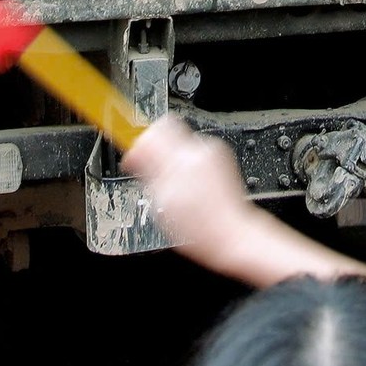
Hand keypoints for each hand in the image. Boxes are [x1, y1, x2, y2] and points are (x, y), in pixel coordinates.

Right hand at [123, 117, 256, 266]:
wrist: (231, 235)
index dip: (139, 144)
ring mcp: (214, 154)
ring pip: (180, 146)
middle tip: (151, 178)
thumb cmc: (198, 227)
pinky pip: (195, 156)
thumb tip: (134, 152)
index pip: (155, 130)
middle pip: (168, 134)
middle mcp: (201, 150)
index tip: (134, 160)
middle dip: (155, 154)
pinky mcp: (222, 160)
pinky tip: (188, 190)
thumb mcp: (161, 202)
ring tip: (172, 190)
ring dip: (170, 162)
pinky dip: (186, 168)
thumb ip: (147, 171)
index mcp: (182, 160)